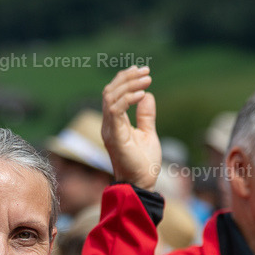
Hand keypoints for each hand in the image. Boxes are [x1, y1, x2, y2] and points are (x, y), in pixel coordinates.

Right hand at [101, 66, 160, 190]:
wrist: (142, 184)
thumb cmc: (143, 163)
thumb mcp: (147, 133)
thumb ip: (145, 115)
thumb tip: (147, 95)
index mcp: (114, 123)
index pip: (113, 94)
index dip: (125, 79)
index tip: (142, 71)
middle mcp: (108, 125)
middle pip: (109, 91)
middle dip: (127, 77)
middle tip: (146, 71)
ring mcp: (109, 130)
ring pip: (110, 97)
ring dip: (129, 85)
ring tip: (147, 79)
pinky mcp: (115, 136)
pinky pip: (115, 110)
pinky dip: (128, 98)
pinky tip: (142, 94)